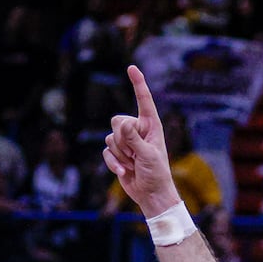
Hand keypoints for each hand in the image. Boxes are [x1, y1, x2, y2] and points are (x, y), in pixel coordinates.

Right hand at [102, 65, 179, 217]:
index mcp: (151, 126)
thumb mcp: (148, 154)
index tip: (132, 68)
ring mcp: (126, 142)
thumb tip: (122, 124)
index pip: (144, 101)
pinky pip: (105, 151)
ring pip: (110, 137)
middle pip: (117, 120)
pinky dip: (113, 163)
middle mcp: (138, 130)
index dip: (138, 84)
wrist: (150, 193)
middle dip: (123, 139)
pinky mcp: (116, 153)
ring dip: (120, 154)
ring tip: (134, 164)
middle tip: (136, 155)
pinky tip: (124, 172)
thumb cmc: (156, 173)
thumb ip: (134, 138)